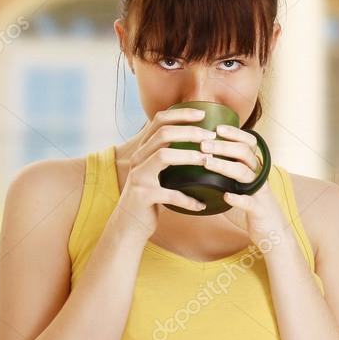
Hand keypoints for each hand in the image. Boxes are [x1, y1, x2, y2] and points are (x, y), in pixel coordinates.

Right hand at [114, 108, 213, 238]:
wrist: (127, 226)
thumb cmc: (149, 198)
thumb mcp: (156, 172)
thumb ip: (168, 156)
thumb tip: (196, 140)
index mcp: (143, 150)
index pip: (159, 121)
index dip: (181, 114)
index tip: (203, 114)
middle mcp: (137, 159)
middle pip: (163, 134)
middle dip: (190, 132)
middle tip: (211, 136)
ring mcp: (138, 177)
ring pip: (164, 155)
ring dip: (189, 156)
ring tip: (208, 160)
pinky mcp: (142, 196)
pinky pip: (170, 194)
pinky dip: (188, 199)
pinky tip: (201, 205)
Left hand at [200, 125, 289, 250]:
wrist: (272, 231)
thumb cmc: (251, 206)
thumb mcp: (240, 185)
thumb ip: (226, 174)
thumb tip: (199, 162)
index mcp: (255, 167)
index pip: (249, 142)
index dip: (235, 133)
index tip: (217, 127)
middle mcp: (259, 175)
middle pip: (244, 153)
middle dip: (223, 146)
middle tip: (203, 144)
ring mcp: (260, 191)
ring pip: (244, 173)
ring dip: (224, 165)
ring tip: (206, 162)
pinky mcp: (259, 209)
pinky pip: (250, 201)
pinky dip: (238, 199)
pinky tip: (225, 196)